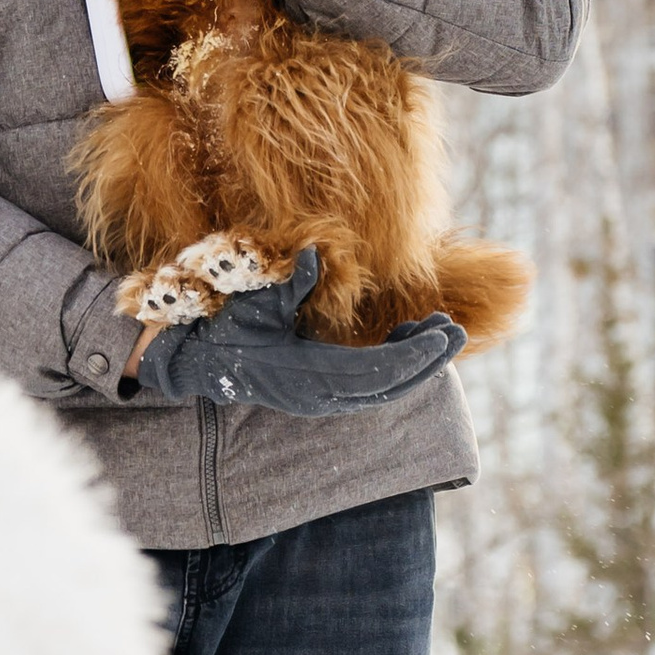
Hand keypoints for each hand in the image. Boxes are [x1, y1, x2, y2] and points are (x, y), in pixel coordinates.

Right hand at [129, 248, 459, 414]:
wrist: (197, 365)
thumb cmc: (223, 331)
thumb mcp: (253, 304)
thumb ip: (289, 283)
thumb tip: (318, 252)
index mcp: (309, 377)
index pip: (378, 371)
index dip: (415, 355)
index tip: (446, 333)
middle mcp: (321, 397)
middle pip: (390, 385)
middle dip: (427, 360)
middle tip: (456, 329)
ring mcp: (322, 401)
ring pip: (383, 389)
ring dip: (415, 363)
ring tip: (441, 329)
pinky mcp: (322, 396)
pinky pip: (369, 386)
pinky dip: (394, 365)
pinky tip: (409, 338)